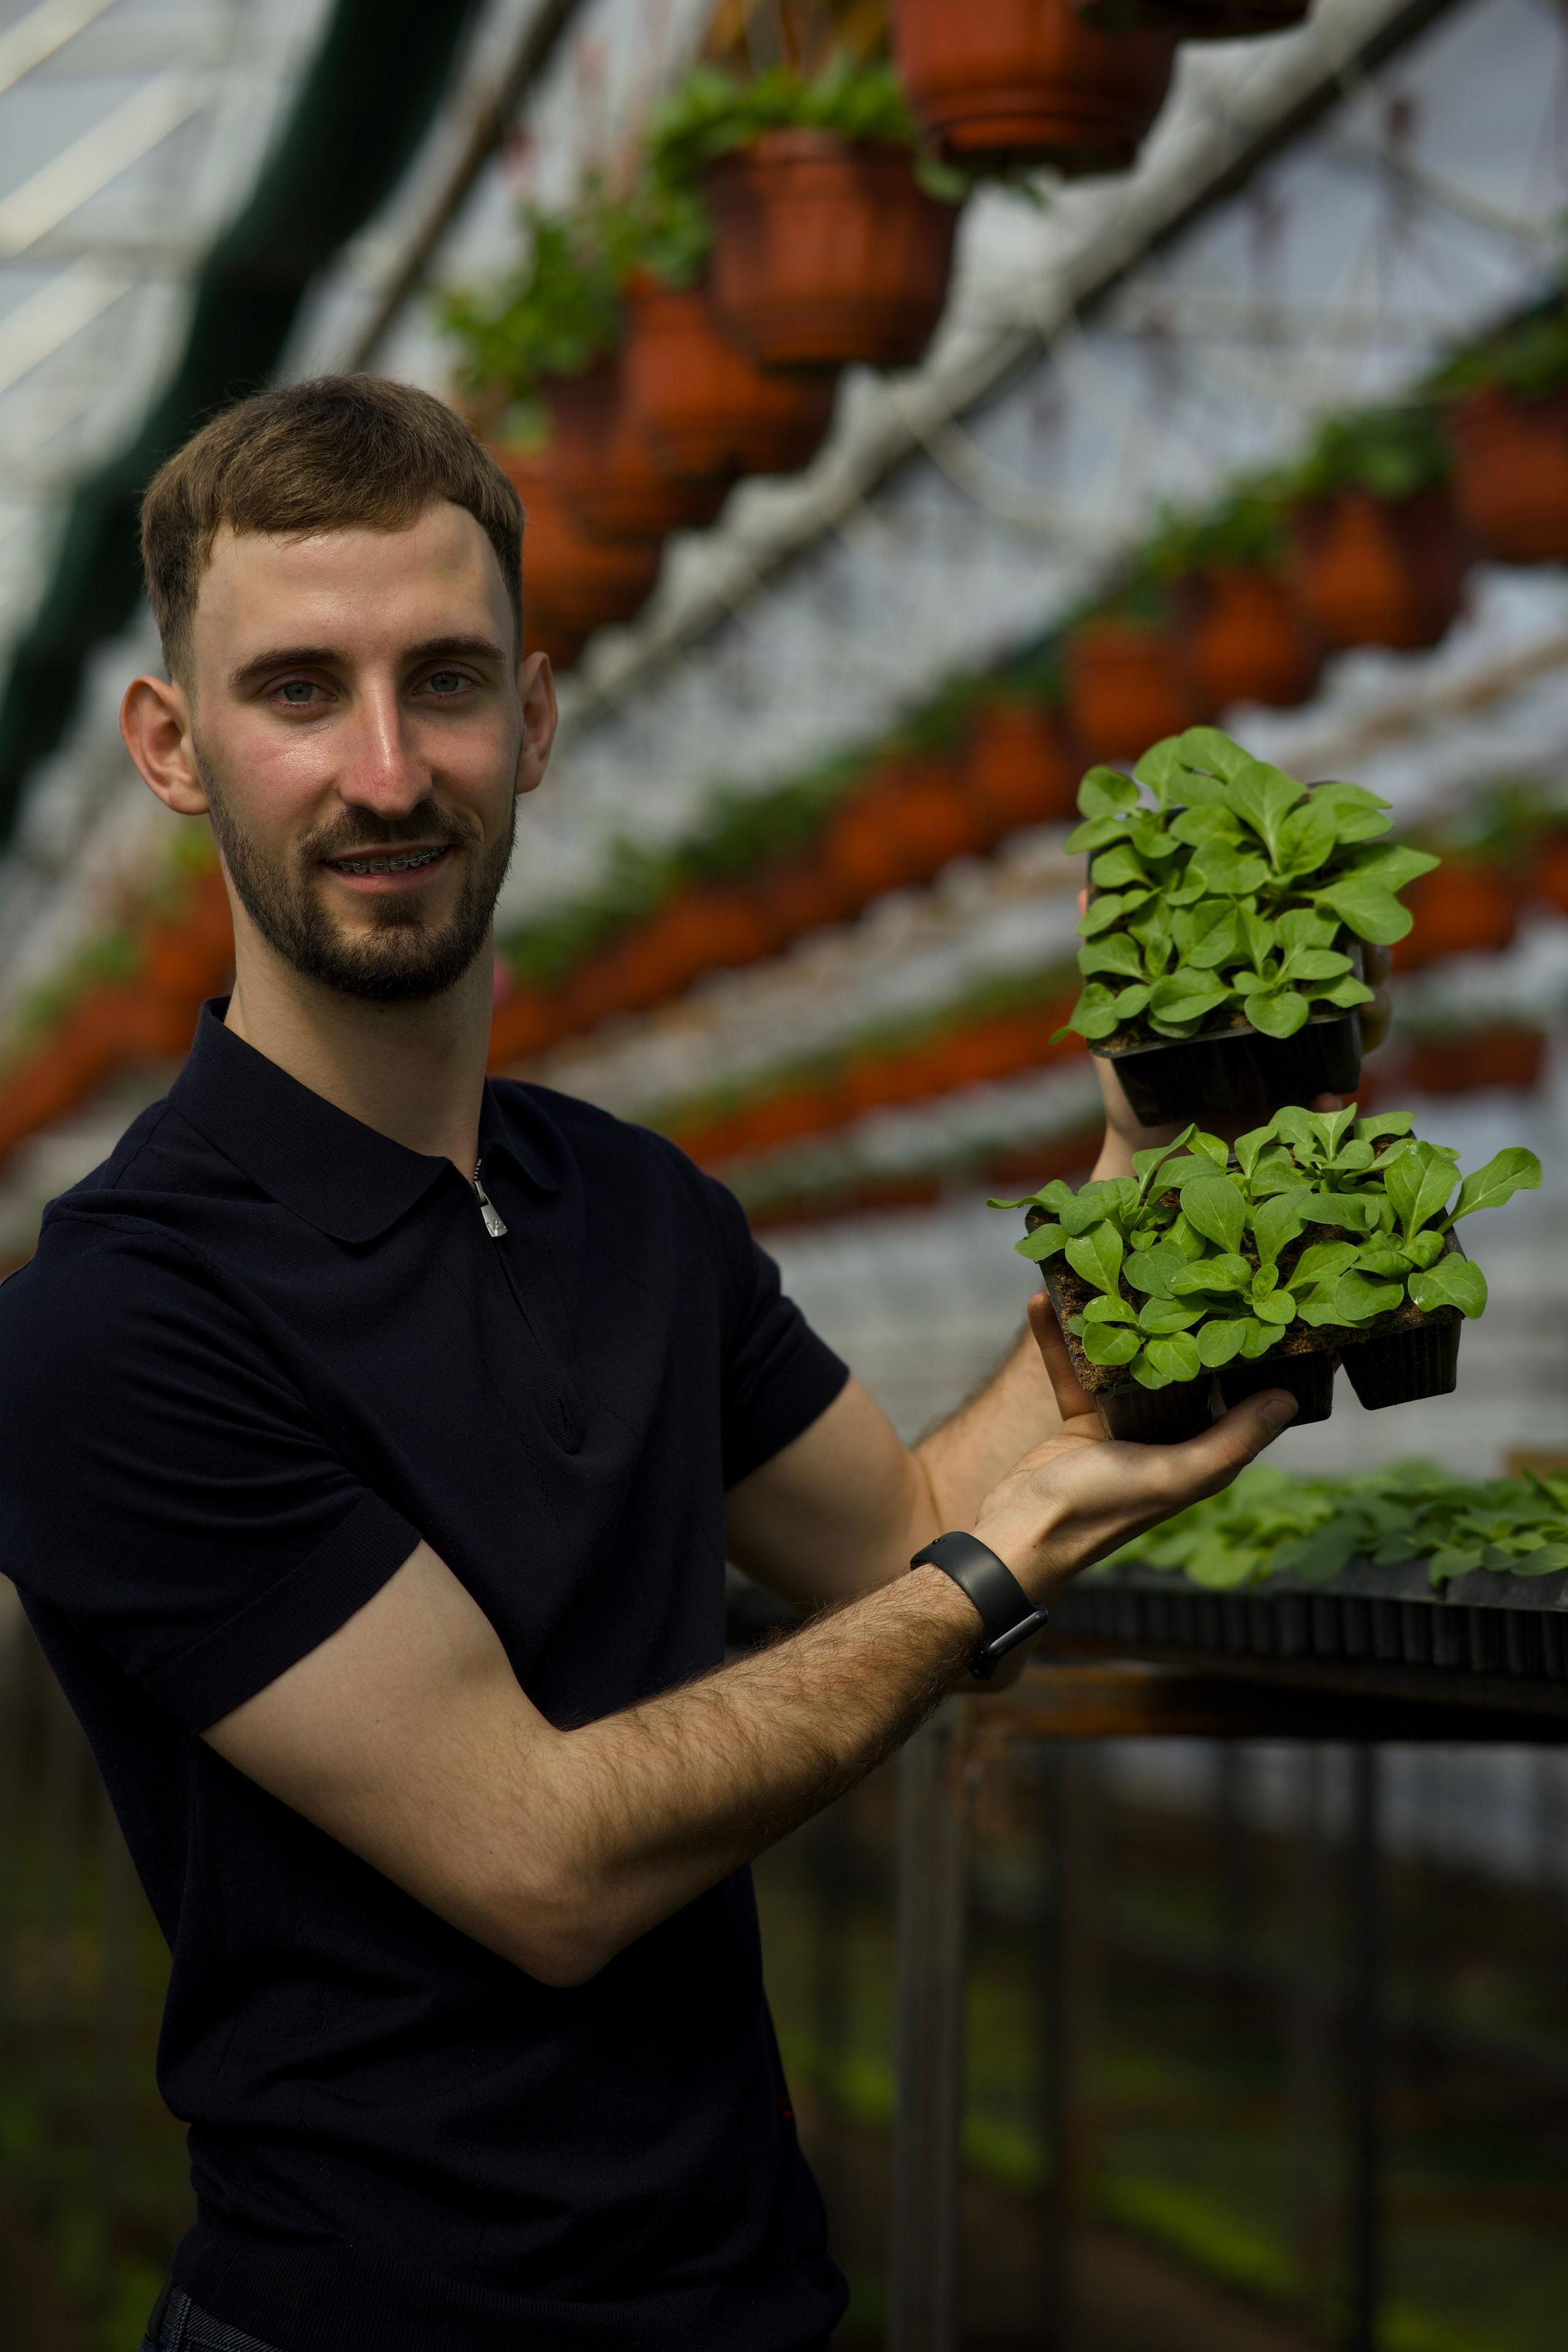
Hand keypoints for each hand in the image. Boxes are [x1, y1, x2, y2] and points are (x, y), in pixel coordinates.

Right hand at [971, 1294, 1294, 1604]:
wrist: (1021, 1535)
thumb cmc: (1100, 1509)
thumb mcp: (1174, 1473)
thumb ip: (1232, 1440)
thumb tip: (1289, 1399)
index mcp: (1201, 1453)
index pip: (1238, 1395)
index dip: (1247, 1351)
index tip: (1251, 1296)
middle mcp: (1170, 1436)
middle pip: (1183, 1369)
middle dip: (1181, 1321)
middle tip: (1182, 1263)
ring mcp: (1124, 1426)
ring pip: (1127, 1362)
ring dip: (1118, 1322)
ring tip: (1113, 1273)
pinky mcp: (1081, 1421)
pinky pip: (1074, 1371)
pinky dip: (1059, 1341)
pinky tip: (1043, 1301)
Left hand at [1078, 885, 1394, 1180]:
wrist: (1141, 1150)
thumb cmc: (1132, 1077)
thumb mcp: (1119, 1013)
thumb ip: (1111, 956)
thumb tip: (1083, 889)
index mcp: (1255, 987)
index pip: (1306, 937)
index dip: (1332, 913)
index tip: (1338, 891)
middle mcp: (1289, 1019)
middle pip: (1350, 975)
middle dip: (1370, 957)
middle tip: (1370, 946)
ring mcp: (1304, 1064)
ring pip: (1361, 1029)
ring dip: (1374, 1014)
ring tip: (1369, 1006)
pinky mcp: (1301, 1114)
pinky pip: (1333, 1103)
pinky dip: (1334, 1099)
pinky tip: (1328, 1096)